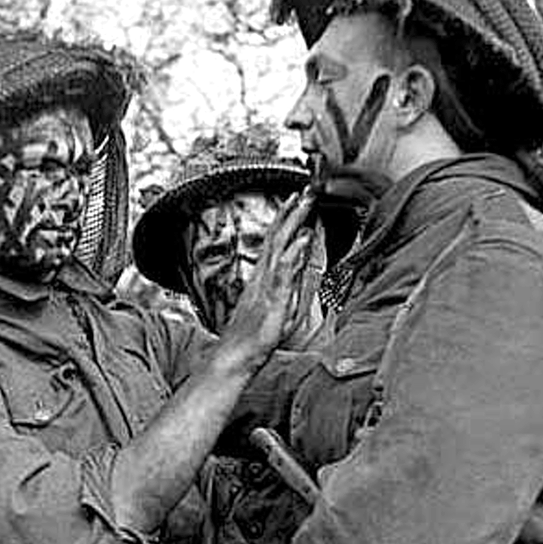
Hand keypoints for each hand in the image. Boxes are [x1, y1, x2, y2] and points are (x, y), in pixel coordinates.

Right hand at [218, 189, 316, 363]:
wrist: (237, 355)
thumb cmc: (256, 334)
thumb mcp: (281, 302)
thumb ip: (293, 276)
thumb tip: (303, 253)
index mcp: (264, 276)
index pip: (277, 240)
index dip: (287, 217)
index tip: (297, 197)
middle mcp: (263, 276)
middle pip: (278, 236)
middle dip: (291, 212)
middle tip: (305, 189)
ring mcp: (266, 285)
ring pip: (279, 247)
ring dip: (292, 223)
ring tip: (304, 203)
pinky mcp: (272, 299)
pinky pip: (283, 272)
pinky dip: (293, 254)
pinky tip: (302, 239)